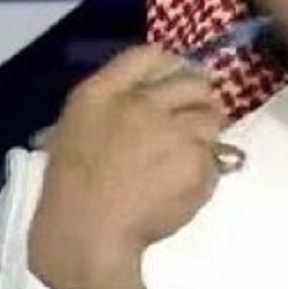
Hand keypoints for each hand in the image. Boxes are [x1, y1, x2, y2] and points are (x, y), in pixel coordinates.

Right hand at [27, 45, 237, 288]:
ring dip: (207, 135)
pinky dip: (206, 171)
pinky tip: (184, 185)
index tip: (176, 78)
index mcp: (102, 94)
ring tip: (188, 157)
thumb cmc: (72, 188)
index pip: (147, 54)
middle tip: (196, 119)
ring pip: (212, 119)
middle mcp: (141, 104)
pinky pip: (215, 157)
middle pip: (194, 81)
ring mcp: (173, 131)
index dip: (170, 64)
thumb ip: (111, 104)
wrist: (87, 234)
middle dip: (201, 98)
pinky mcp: (196, 160)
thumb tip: (150, 93)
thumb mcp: (75, 130)